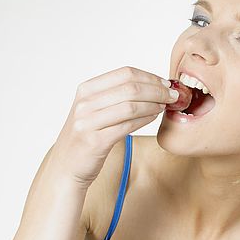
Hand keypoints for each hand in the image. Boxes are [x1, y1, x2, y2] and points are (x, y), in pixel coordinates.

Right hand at [49, 66, 179, 188]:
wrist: (67, 167)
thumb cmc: (88, 137)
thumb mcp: (95, 110)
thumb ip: (116, 96)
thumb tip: (153, 85)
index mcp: (86, 89)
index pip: (125, 73)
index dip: (150, 76)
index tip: (166, 84)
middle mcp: (85, 103)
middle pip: (130, 87)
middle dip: (157, 90)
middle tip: (173, 95)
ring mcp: (88, 122)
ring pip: (131, 106)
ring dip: (154, 104)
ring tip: (166, 106)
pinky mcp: (95, 141)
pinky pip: (127, 125)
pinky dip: (145, 119)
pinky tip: (154, 117)